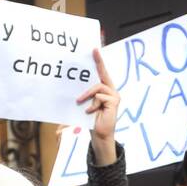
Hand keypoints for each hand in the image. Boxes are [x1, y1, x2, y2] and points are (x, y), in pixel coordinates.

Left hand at [78, 47, 119, 166]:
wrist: (99, 135)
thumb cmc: (91, 120)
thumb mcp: (85, 104)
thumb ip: (84, 95)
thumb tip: (72, 85)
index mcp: (104, 90)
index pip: (101, 73)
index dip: (98, 61)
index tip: (94, 50)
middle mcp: (111, 91)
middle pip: (103, 74)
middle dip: (98, 62)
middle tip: (94, 51)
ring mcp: (114, 96)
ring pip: (98, 87)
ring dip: (87, 94)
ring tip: (79, 102)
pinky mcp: (114, 102)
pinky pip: (100, 96)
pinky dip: (92, 104)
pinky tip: (89, 112)